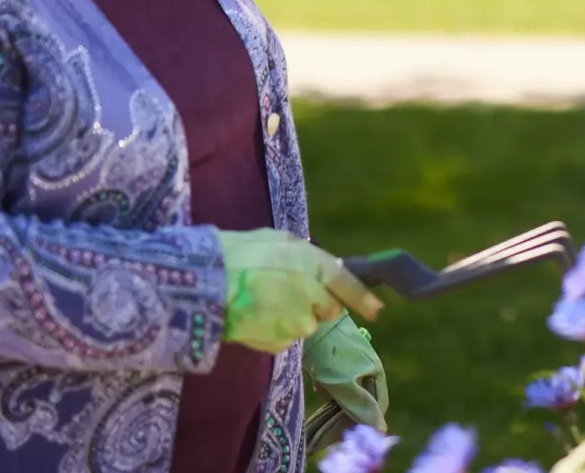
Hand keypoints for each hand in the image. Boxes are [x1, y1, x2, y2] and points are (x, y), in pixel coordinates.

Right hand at [217, 230, 382, 353]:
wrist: (207, 284)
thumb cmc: (240, 254)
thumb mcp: (279, 241)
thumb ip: (307, 257)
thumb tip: (322, 268)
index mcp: (316, 266)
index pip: (349, 286)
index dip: (364, 299)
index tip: (376, 310)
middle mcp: (313, 297)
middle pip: (329, 310)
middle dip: (317, 304)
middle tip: (290, 292)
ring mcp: (297, 324)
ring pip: (305, 325)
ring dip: (293, 316)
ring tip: (264, 301)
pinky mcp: (280, 344)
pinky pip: (285, 338)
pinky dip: (275, 330)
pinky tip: (256, 316)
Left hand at [304, 312, 388, 430]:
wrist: (312, 321)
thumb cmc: (330, 354)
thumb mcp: (344, 384)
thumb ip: (361, 406)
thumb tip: (381, 429)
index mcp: (376, 371)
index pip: (378, 406)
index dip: (367, 421)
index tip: (351, 433)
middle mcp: (369, 366)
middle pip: (363, 398)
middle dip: (349, 412)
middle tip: (333, 425)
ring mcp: (353, 361)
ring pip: (349, 390)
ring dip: (337, 400)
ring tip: (324, 399)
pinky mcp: (338, 357)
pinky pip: (337, 380)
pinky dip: (328, 387)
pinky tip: (318, 385)